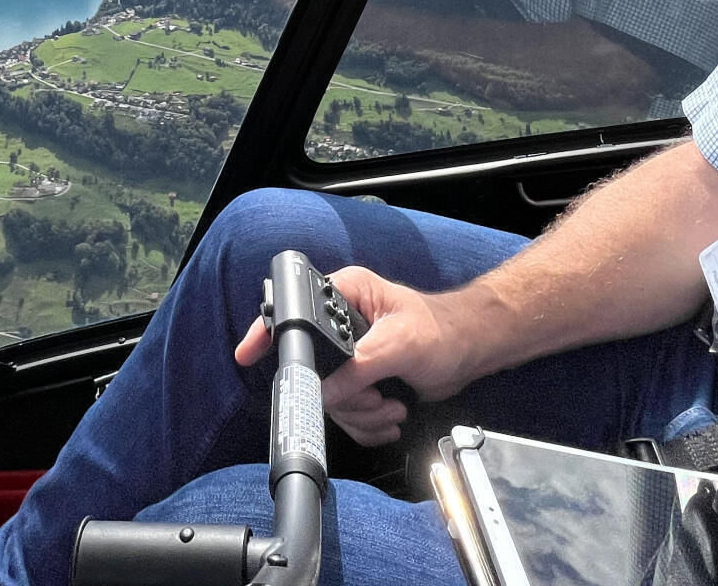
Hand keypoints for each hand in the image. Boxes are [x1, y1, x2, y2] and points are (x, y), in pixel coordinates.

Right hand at [233, 265, 475, 446]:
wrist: (468, 353)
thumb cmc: (441, 331)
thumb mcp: (398, 345)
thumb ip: (358, 367)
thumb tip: (325, 393)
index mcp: (345, 294)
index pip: (296, 312)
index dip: (271, 333)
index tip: (248, 353)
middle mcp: (341, 322)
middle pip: (314, 372)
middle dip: (348, 397)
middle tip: (376, 395)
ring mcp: (348, 355)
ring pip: (329, 399)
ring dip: (362, 414)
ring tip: (391, 406)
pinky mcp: (359, 380)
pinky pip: (345, 413)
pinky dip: (368, 423)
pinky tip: (390, 415)